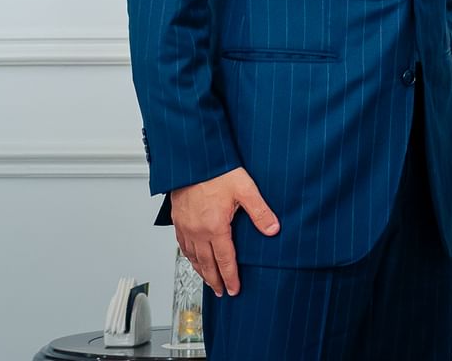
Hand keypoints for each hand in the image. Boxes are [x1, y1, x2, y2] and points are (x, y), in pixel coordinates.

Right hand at [170, 166, 279, 297]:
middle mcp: (198, 231)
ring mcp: (186, 226)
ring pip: (193, 257)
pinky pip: (182, 245)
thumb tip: (273, 229)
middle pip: (207, 264)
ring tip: (208, 281)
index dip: (230, 277)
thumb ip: (260, 211)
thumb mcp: (245, 189)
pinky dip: (189, 257)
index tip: (234, 290)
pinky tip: (192, 258)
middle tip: (221, 292)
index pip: (224, 260)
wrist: (193, 159)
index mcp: (215, 227)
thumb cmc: (218, 171)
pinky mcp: (178, 219)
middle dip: (215, 280)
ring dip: (201, 271)